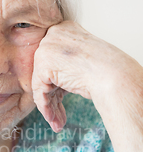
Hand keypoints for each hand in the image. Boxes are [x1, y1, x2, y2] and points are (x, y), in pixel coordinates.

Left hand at [32, 21, 142, 151]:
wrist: (113, 74)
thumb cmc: (105, 70)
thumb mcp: (81, 62)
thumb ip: (63, 67)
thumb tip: (50, 85)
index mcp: (65, 29)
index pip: (52, 61)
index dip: (56, 85)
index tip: (60, 101)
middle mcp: (53, 34)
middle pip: (45, 72)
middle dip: (52, 98)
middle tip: (58, 116)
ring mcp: (46, 47)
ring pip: (41, 84)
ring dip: (50, 107)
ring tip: (57, 122)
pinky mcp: (42, 63)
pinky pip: (39, 91)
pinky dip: (46, 107)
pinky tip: (54, 120)